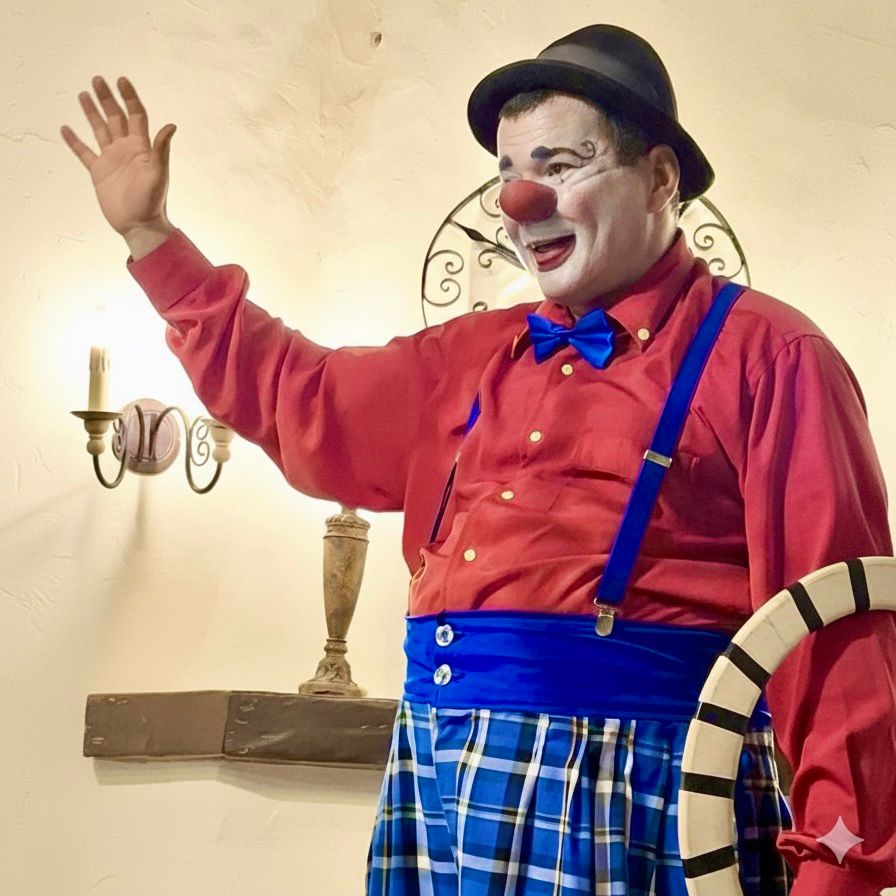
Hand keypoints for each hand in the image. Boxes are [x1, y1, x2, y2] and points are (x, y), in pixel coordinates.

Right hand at [60, 76, 176, 237]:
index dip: (129, 97)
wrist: (140, 225)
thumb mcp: (158, 173)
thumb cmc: (153, 201)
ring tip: (84, 93)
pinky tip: (66, 128)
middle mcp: (126, 149)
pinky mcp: (99, 172)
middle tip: (98, 79)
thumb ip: (161, 149)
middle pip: (116, 117)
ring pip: (100, 129)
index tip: (121, 80)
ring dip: (92, 112)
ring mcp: (112, 159)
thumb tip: (171, 126)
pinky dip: (74, 141)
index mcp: (142, 147)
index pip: (136, 115)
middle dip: (107, 98)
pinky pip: (84, 153)